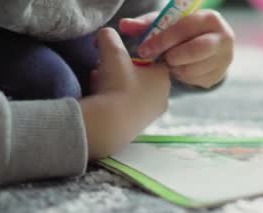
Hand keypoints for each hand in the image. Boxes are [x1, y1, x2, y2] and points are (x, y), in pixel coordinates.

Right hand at [80, 28, 170, 158]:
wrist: (110, 124)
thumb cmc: (118, 84)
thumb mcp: (112, 52)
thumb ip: (109, 37)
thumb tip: (106, 34)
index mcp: (164, 78)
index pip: (156, 60)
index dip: (137, 54)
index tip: (121, 54)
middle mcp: (163, 98)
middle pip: (142, 77)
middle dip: (123, 70)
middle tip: (106, 66)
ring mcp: (151, 115)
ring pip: (133, 93)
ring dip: (115, 84)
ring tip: (97, 78)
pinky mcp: (137, 127)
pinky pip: (126, 107)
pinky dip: (114, 99)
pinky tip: (98, 94)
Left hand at [120, 10, 234, 88]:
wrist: (208, 48)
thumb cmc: (183, 32)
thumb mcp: (167, 25)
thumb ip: (146, 25)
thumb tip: (123, 25)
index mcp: (210, 18)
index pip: (185, 28)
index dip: (163, 39)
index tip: (144, 50)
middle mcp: (223, 38)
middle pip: (197, 50)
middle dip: (174, 57)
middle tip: (162, 61)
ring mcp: (225, 59)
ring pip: (195, 69)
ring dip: (177, 69)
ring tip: (170, 64)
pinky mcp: (220, 75)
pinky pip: (196, 81)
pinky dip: (183, 78)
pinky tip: (179, 70)